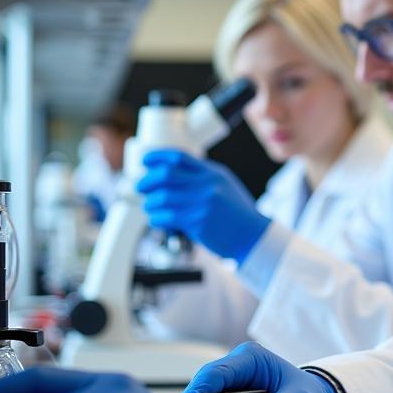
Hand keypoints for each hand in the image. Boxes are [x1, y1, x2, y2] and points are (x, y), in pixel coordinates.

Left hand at [137, 150, 269, 262]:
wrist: (252, 235)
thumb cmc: (236, 213)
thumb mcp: (224, 186)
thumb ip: (202, 179)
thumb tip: (171, 176)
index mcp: (213, 173)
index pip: (179, 157)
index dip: (157, 156)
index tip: (145, 161)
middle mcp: (207, 185)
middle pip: (166, 174)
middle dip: (147, 180)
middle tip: (141, 187)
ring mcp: (202, 203)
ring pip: (162, 197)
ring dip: (150, 203)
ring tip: (150, 208)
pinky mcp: (198, 222)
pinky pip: (166, 217)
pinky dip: (156, 218)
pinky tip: (158, 220)